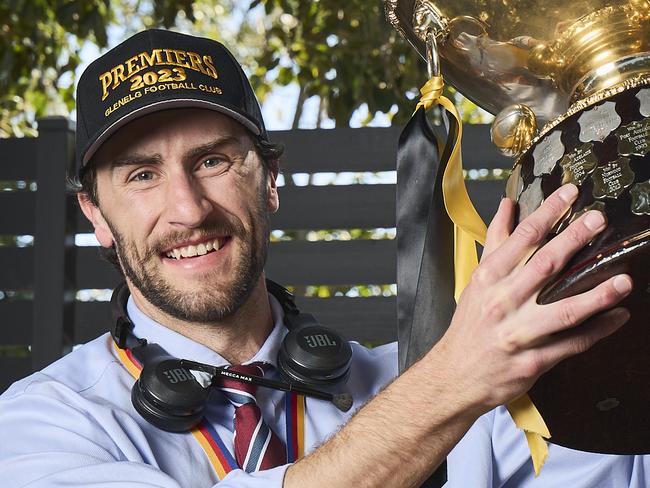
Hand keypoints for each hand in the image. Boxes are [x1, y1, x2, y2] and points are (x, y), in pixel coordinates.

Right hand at [435, 183, 631, 414]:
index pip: (521, 238)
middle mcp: (503, 302)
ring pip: (564, 310)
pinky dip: (598, 330)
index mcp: (489, 279)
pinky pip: (572, 343)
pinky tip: (618, 316)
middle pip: (544, 266)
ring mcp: (519, 333)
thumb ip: (496, 242)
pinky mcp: (534, 360)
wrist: (457, 373)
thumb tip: (507, 206)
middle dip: (574, 240)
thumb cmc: (470, 325)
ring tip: (624, 279)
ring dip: (597, 293)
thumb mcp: (478, 280)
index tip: (570, 194)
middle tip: (599, 220)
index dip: (548, 213)